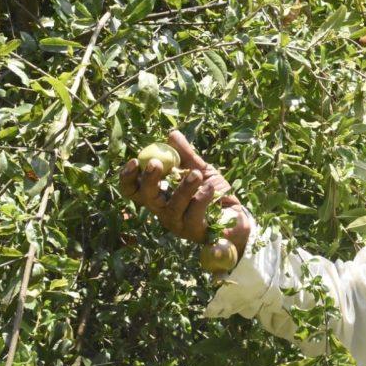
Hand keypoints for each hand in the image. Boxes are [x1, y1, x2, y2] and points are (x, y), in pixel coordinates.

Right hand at [118, 130, 250, 255]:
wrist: (238, 215)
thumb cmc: (213, 192)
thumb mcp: (200, 170)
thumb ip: (185, 155)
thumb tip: (172, 134)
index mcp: (159, 195)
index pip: (134, 189)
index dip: (128, 177)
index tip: (134, 160)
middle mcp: (163, 210)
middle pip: (146, 198)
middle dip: (149, 180)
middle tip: (156, 163)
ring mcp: (177, 223)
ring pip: (172, 206)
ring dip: (184, 188)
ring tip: (197, 174)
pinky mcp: (194, 231)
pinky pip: (193, 214)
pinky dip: (202, 198)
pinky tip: (211, 188)